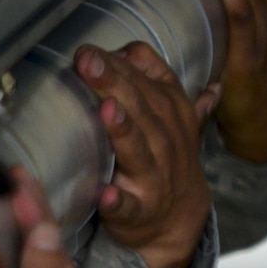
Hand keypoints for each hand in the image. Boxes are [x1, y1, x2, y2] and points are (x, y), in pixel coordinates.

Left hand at [73, 41, 213, 267]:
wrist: (180, 218)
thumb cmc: (163, 155)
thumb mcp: (169, 114)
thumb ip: (153, 78)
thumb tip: (133, 49)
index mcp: (171, 113)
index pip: (148, 81)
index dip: (120, 65)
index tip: (89, 51)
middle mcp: (165, 141)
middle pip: (140, 108)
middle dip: (113, 83)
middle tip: (86, 62)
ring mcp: (154, 178)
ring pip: (138, 151)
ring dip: (123, 131)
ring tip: (106, 111)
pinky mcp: (139, 211)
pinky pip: (129, 207)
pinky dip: (118, 202)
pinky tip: (105, 194)